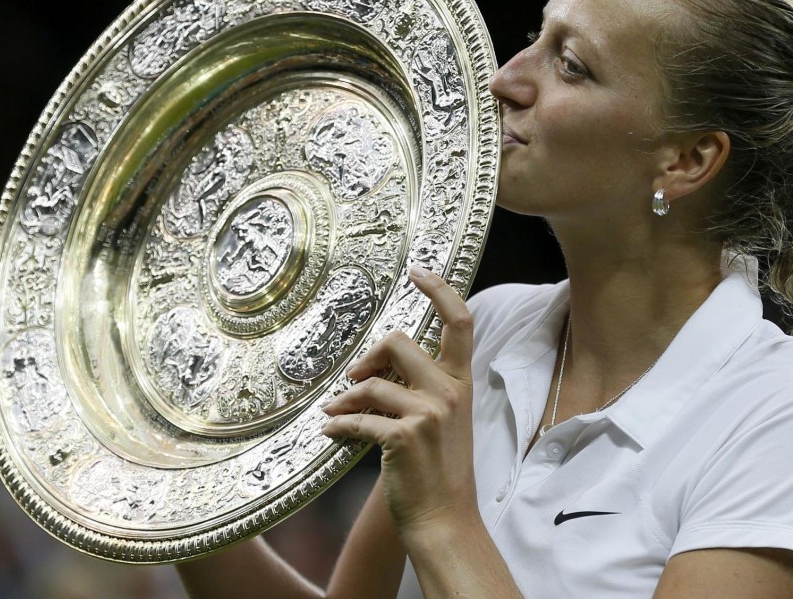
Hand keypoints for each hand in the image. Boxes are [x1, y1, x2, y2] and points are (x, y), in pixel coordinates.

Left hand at [321, 266, 478, 535]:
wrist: (445, 521)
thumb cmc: (439, 472)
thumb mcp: (444, 421)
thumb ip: (423, 388)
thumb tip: (378, 366)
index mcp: (462, 384)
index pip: (460, 322)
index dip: (439, 290)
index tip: (418, 272)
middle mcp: (450, 393)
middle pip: (398, 342)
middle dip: (369, 356)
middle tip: (355, 377)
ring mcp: (429, 413)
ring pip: (371, 382)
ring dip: (346, 400)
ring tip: (335, 415)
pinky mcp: (404, 436)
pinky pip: (356, 419)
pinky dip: (338, 426)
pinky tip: (330, 434)